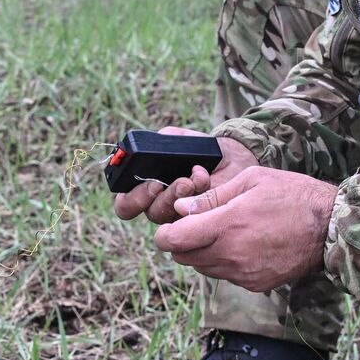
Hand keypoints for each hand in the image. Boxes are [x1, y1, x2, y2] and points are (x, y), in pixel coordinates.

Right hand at [110, 127, 258, 224]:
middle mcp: (160, 205)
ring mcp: (181, 215)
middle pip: (149, 213)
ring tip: (191, 179)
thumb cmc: (201, 150)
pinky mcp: (201, 219)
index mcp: (146, 188)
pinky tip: (204, 179)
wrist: (233, 157)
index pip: (126, 205)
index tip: (151, 183)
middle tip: (167, 184)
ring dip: (179, 196)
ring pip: (171, 218)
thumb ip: (164, 140)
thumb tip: (152, 146)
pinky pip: (195, 217)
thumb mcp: (181, 140)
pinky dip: (199, 196)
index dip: (132, 199)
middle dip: (159, 198)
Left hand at [152, 166, 335, 292]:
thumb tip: (181, 209)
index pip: (173, 241)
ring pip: (203, 268)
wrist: (330, 226)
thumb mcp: (251, 181)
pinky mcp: (256, 284)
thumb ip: (212, 197)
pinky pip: (227, 276)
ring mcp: (244, 274)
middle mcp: (231, 255)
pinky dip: (226, 262)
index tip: (170, 225)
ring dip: (203, 253)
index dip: (164, 233)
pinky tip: (245, 244)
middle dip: (182, 242)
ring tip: (225, 232)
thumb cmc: (292, 195)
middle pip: (183, 257)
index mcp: (226, 226)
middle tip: (198, 225)